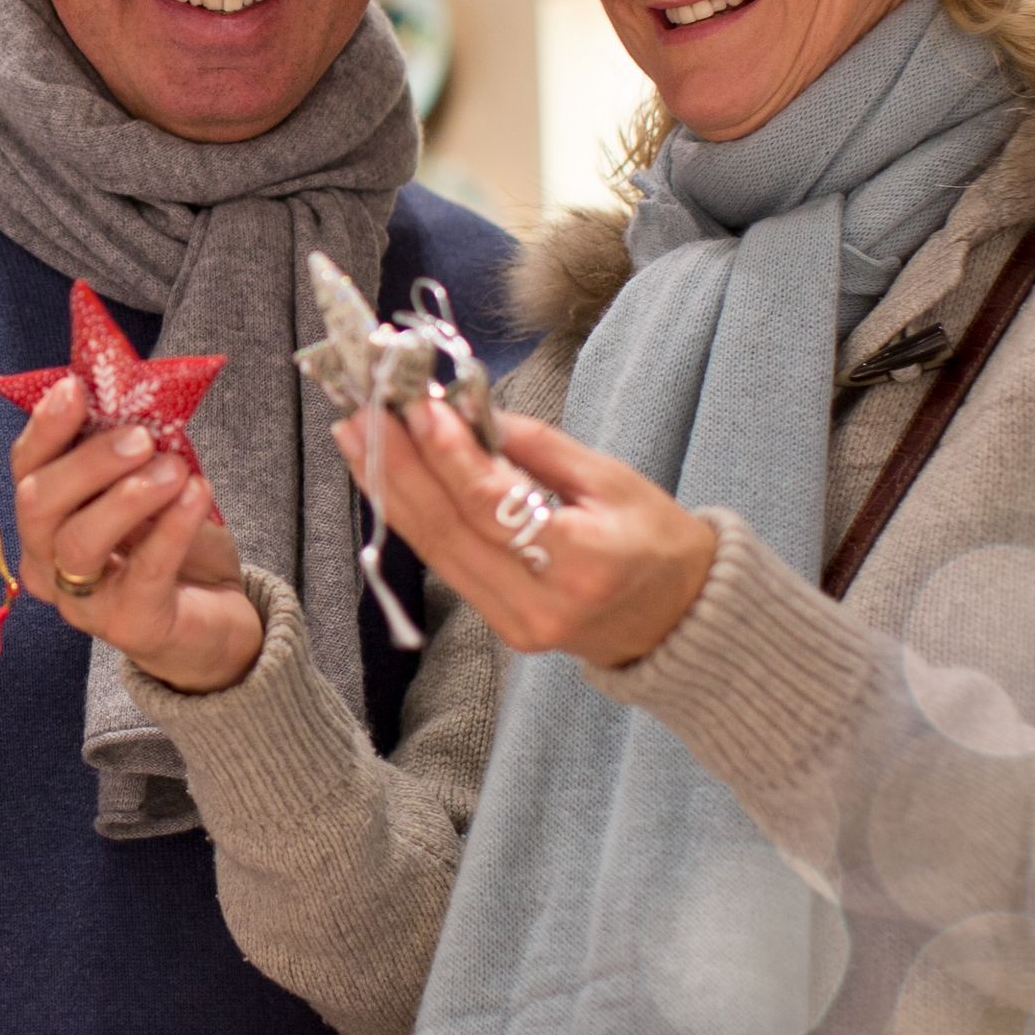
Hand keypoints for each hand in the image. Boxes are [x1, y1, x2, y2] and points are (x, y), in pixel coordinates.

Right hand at [9, 377, 260, 693]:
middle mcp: (46, 563)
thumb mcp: (143, 485)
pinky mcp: (130, 626)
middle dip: (88, 462)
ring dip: (128, 496)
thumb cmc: (168, 542)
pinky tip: (197, 494)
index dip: (45, 427)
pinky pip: (145, 572)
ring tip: (175, 469)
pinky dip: (172, 527)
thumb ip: (127, 448)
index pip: (25, 469)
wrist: (213, 615)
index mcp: (44, 520)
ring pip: (78, 542)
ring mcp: (83, 601)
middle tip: (141, 438)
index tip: (76, 388)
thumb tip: (126, 392)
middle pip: (38, 505)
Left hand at [332, 401, 715, 669]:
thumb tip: (467, 408)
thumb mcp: (612, 479)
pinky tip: (387, 477)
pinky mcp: (499, 628)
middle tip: (361, 412)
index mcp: (584, 565)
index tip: (417, 406)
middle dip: (398, 466)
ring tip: (355, 437)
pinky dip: (414, 516)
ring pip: (436, 551)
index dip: (449, 455)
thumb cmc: (657, 540)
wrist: (678, 621)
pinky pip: (446, 564)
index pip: (495, 507)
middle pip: (450, 530)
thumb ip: (536, 446)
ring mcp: (515, 625)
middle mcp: (541, 605)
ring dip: (391, 488)